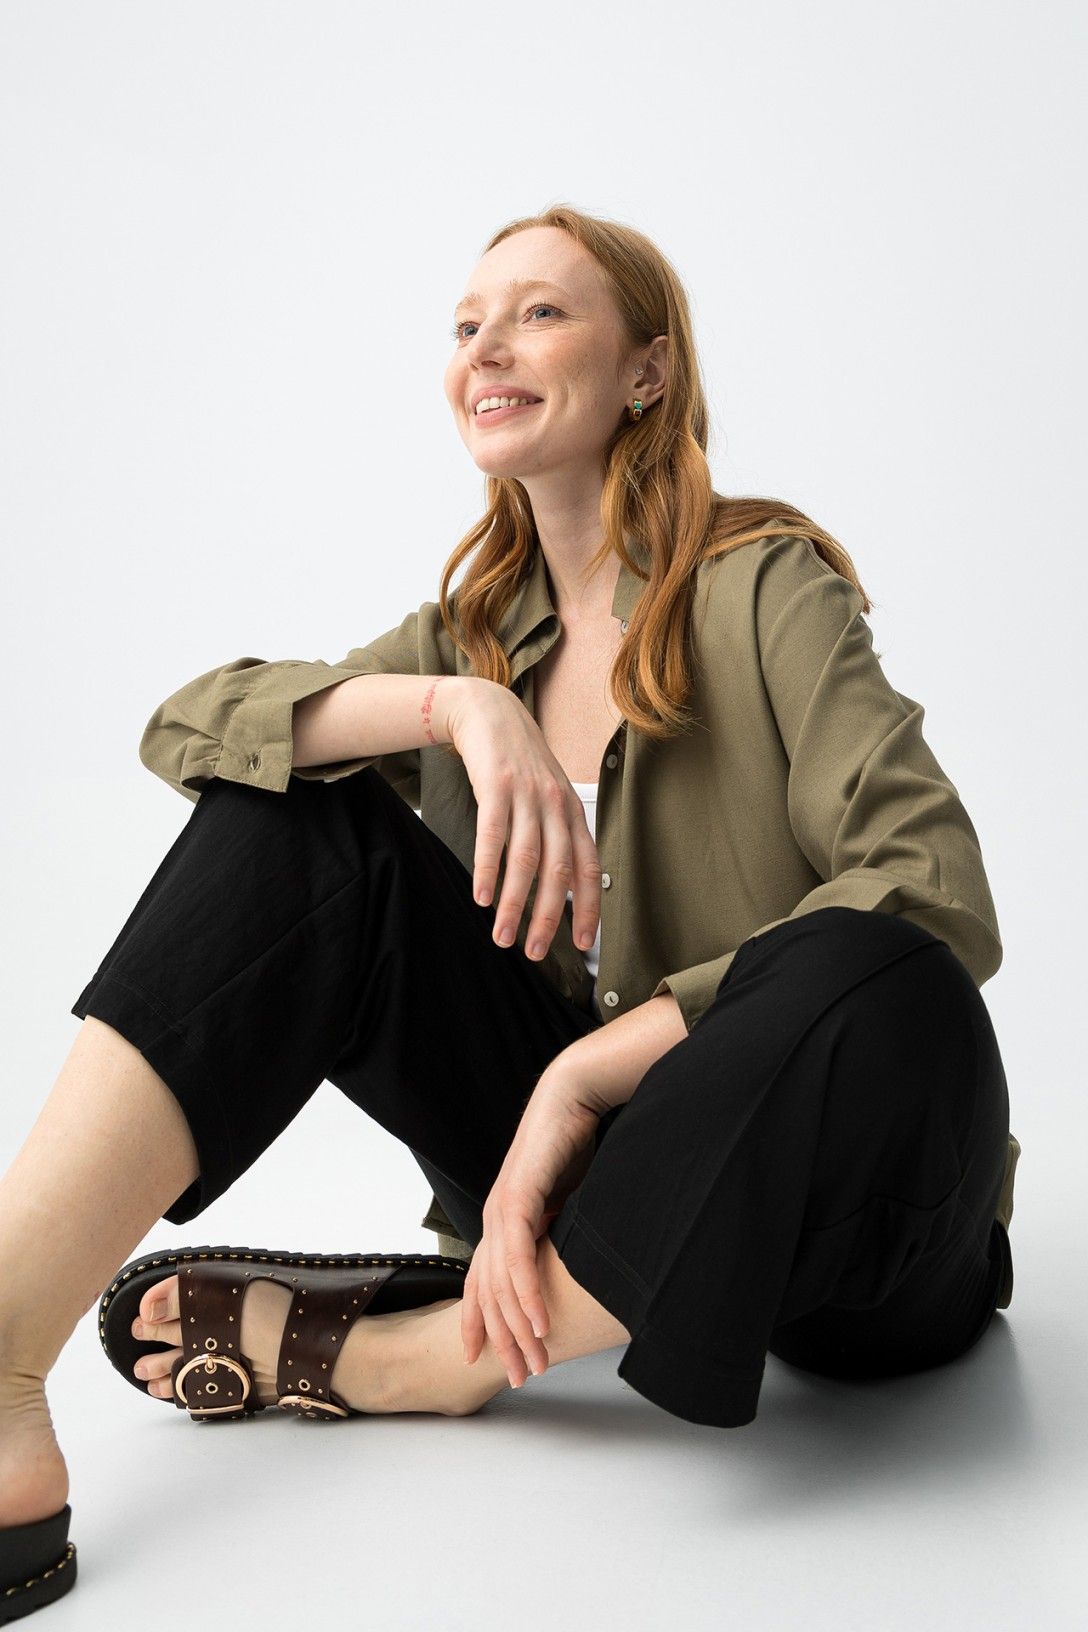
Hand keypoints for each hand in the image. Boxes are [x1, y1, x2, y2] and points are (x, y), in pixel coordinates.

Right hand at [444, 677, 602, 965]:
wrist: (489, 712)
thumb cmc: (518, 762)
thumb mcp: (547, 796)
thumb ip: (555, 835)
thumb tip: (559, 887)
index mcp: (572, 812)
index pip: (589, 868)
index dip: (589, 907)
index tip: (583, 943)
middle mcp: (555, 805)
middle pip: (559, 871)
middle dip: (549, 917)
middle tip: (536, 952)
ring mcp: (526, 795)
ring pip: (526, 860)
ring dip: (514, 904)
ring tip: (502, 936)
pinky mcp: (495, 785)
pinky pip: (493, 835)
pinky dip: (487, 869)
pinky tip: (481, 897)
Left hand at [460, 1071, 600, 1387]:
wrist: (571, 1096)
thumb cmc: (573, 1145)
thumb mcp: (567, 1203)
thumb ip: (561, 1234)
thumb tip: (575, 1266)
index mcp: (503, 1220)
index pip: (483, 1282)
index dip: (480, 1322)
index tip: (485, 1359)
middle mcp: (494, 1218)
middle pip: (488, 1294)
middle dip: (504, 1341)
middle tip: (522, 1378)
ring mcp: (501, 1208)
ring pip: (500, 1284)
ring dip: (518, 1329)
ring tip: (535, 1364)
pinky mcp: (517, 1198)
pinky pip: (517, 1258)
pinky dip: (526, 1294)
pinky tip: (538, 1324)